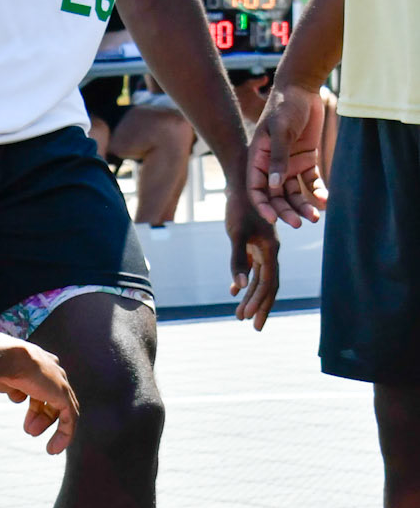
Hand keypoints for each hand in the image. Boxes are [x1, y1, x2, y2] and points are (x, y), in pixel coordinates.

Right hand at [0, 342, 78, 453]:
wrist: (6, 357)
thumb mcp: (3, 376)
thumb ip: (12, 385)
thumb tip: (18, 396)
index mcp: (38, 362)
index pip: (41, 386)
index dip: (35, 405)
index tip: (27, 420)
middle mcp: (51, 370)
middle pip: (51, 397)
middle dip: (40, 416)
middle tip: (29, 430)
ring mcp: (59, 382)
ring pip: (62, 408)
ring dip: (48, 424)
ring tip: (34, 435)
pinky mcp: (63, 394)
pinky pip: (69, 418)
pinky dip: (64, 434)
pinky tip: (53, 448)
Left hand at [226, 179, 278, 330]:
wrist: (242, 181)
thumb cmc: (239, 207)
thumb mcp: (236, 234)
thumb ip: (237, 260)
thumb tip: (241, 286)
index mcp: (271, 251)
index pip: (268, 284)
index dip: (261, 304)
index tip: (251, 321)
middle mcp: (271, 251)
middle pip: (268, 285)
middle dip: (259, 306)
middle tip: (251, 326)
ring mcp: (263, 247)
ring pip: (260, 277)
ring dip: (251, 296)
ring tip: (240, 314)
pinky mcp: (255, 243)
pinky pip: (253, 267)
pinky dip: (245, 280)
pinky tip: (236, 290)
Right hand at [247, 82, 326, 228]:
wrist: (303, 88)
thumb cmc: (285, 106)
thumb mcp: (280, 130)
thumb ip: (277, 157)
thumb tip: (272, 186)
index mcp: (258, 159)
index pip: (256, 189)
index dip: (262, 205)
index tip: (273, 219)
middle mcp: (272, 165)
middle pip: (276, 195)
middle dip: (286, 210)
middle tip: (299, 223)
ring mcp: (289, 164)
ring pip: (294, 192)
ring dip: (302, 205)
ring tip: (314, 217)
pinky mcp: (306, 160)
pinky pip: (310, 181)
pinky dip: (317, 192)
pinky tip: (325, 200)